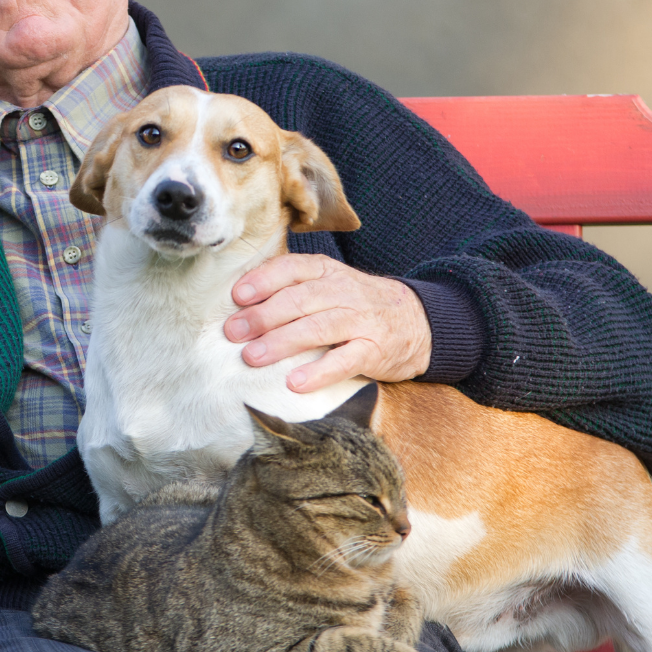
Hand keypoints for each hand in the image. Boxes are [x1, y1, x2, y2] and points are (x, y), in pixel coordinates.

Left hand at [224, 254, 431, 392]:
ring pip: (317, 328)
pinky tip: (294, 383)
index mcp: (327, 271)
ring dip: (281, 342)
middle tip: (233, 332)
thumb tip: (241, 303)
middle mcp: (343, 291)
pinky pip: (345, 361)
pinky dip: (318, 372)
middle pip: (299, 300)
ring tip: (252, 357)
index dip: (263, 280)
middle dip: (262, 316)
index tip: (237, 296)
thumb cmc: (358, 303)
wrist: (418, 320)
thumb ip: (294, 287)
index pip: (292, 268)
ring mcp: (361, 320)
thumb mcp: (330, 283)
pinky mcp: (375, 350)